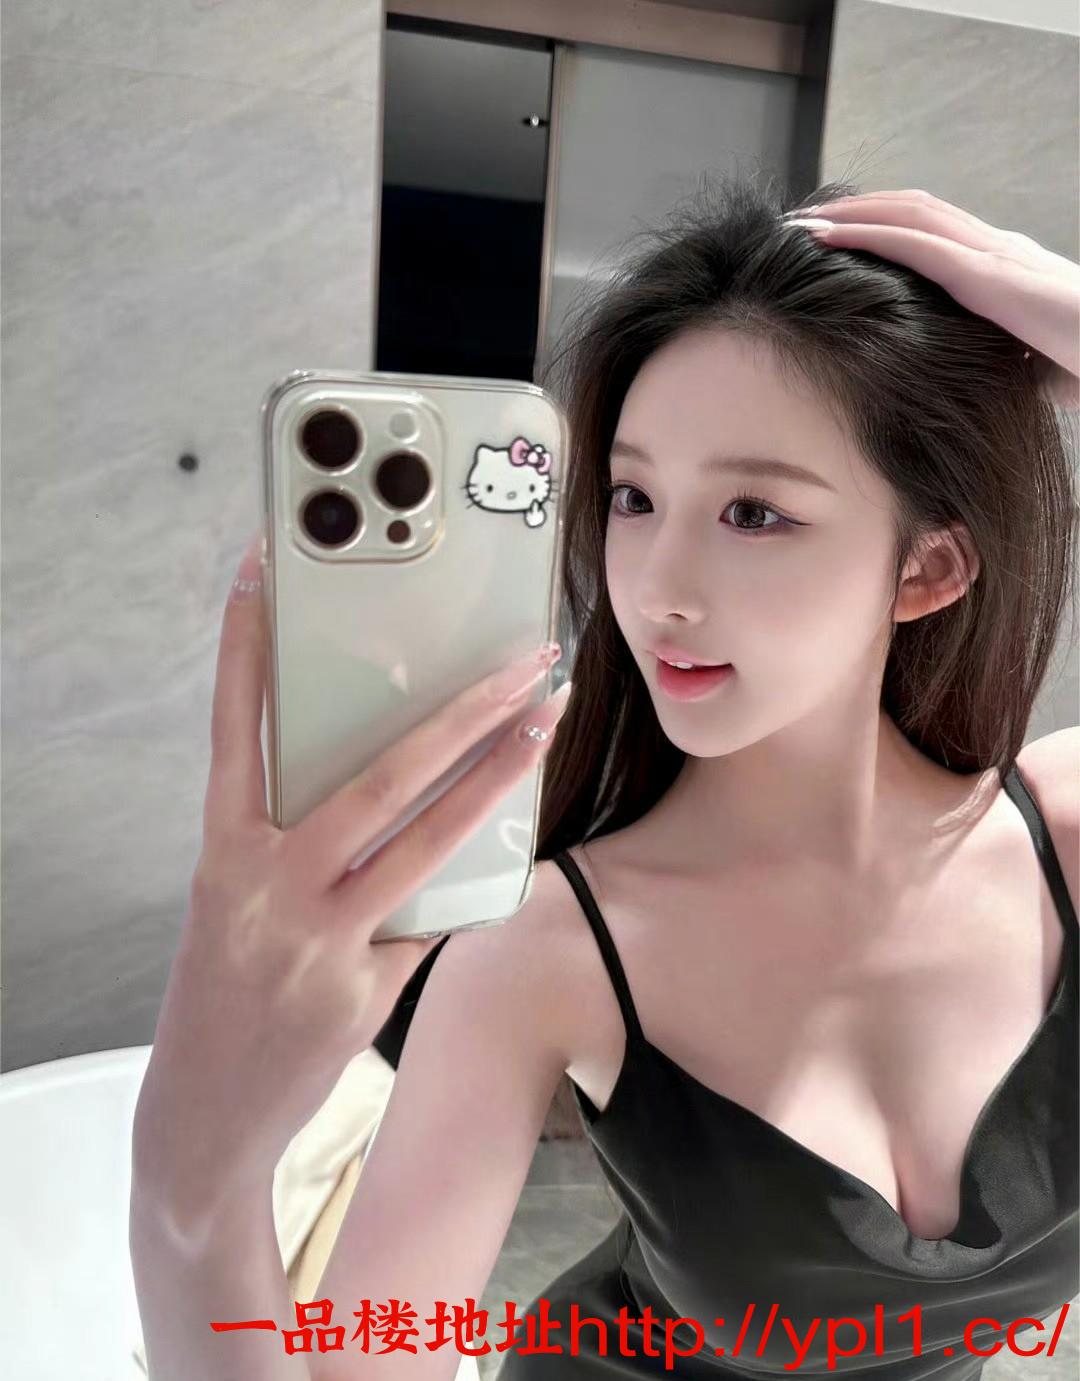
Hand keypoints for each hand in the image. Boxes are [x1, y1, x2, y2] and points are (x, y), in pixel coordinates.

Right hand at [132, 531, 568, 1230]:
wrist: (201, 1118)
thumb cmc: (222, 992)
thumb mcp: (234, 907)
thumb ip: (296, 848)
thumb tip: (396, 792)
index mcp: (222, 854)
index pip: (236, 733)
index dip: (246, 653)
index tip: (264, 577)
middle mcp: (266, 887)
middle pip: (376, 778)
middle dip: (460, 713)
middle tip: (521, 662)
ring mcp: (317, 942)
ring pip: (424, 841)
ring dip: (496, 778)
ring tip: (544, 725)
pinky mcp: (361, 993)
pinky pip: (430, 924)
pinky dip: (464, 894)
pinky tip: (506, 864)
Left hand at [786, 189, 1079, 407]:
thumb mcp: (1032, 360)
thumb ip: (1000, 357)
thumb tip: (973, 380)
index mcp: (1007, 266)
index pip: (936, 232)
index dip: (884, 227)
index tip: (837, 237)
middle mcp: (998, 248)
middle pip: (914, 211)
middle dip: (856, 210)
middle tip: (802, 221)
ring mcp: (995, 256)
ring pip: (907, 217)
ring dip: (848, 215)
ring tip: (797, 223)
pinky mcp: (991, 276)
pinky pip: (916, 246)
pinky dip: (865, 236)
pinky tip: (824, 238)